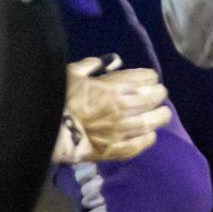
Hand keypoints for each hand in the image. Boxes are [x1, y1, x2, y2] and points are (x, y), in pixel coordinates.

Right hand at [53, 55, 171, 163]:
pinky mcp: (117, 150)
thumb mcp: (72, 73)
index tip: (150, 79)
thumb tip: (110, 61)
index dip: (150, 77)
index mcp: (112, 88)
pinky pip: (139, 144)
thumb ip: (91, 65)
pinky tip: (150, 135)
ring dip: (160, 116)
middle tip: (159, 95)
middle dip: (159, 94)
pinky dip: (149, 138)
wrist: (49, 133)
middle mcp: (122, 108)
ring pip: (151, 122)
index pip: (145, 78)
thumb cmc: (59, 100)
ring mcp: (121, 130)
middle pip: (152, 98)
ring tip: (163, 114)